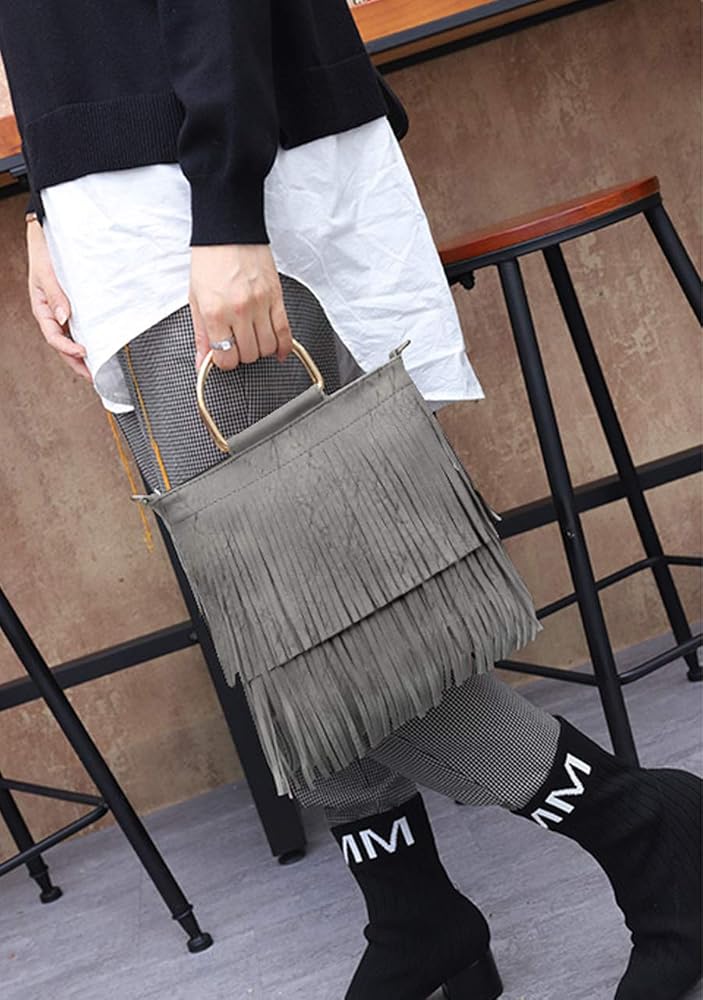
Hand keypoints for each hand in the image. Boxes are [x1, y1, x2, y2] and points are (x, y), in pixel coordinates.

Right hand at [26, 219, 91, 380]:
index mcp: (41, 308)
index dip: (67, 348)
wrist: (46, 235)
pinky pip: (76, 326)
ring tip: (94, 368)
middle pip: (61, 343)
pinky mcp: (70, 305)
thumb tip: (64, 316)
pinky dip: (83, 338)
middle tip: (92, 376)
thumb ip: (55, 294)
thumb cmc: (43, 252)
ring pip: (68, 338)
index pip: (53, 336)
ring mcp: (60, 310)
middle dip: (75, 361)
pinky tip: (94, 345)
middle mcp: (51, 312)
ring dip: (79, 354)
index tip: (84, 352)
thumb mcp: (47, 272)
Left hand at [189, 244, 292, 371]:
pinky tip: (278, 350)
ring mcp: (260, 305)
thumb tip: (202, 362)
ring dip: (261, 350)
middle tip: (238, 344)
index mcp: (215, 312)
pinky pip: (285, 332)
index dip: (225, 362)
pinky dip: (283, 346)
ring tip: (253, 340)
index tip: (224, 356)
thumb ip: (201, 335)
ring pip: (268, 347)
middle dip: (243, 355)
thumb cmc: (211, 262)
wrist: (229, 232)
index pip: (226, 357)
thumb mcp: (196, 300)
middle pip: (249, 355)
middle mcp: (238, 311)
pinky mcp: (276, 297)